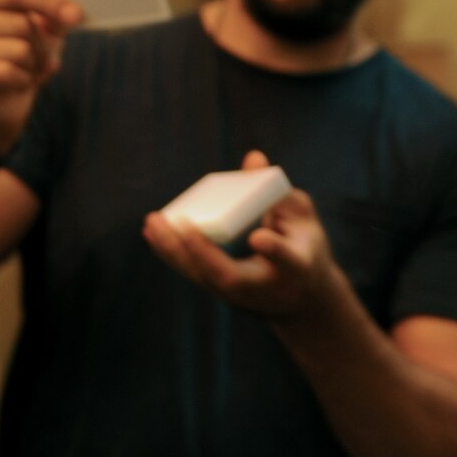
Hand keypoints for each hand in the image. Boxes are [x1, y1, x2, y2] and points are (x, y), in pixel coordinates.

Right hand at [0, 0, 83, 155]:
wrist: (0, 108)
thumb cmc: (19, 62)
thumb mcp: (41, 34)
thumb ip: (55, 18)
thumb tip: (73, 13)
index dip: (50, 3)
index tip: (78, 15)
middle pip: (23, 23)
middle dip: (42, 46)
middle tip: (37, 60)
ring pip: (20, 49)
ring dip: (32, 66)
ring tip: (23, 72)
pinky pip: (8, 72)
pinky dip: (22, 81)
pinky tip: (15, 85)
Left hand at [141, 151, 339, 320]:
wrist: (302, 299)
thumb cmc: (304, 249)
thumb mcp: (304, 220)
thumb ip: (280, 192)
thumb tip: (253, 158)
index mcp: (298, 268)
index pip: (287, 261)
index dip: (273, 250)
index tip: (259, 237)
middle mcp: (266, 287)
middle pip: (229, 276)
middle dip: (202, 251)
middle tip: (181, 224)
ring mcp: (241, 295)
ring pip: (204, 276)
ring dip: (175, 250)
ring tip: (154, 222)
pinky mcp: (221, 292)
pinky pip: (193, 272)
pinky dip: (171, 252)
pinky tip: (153, 230)